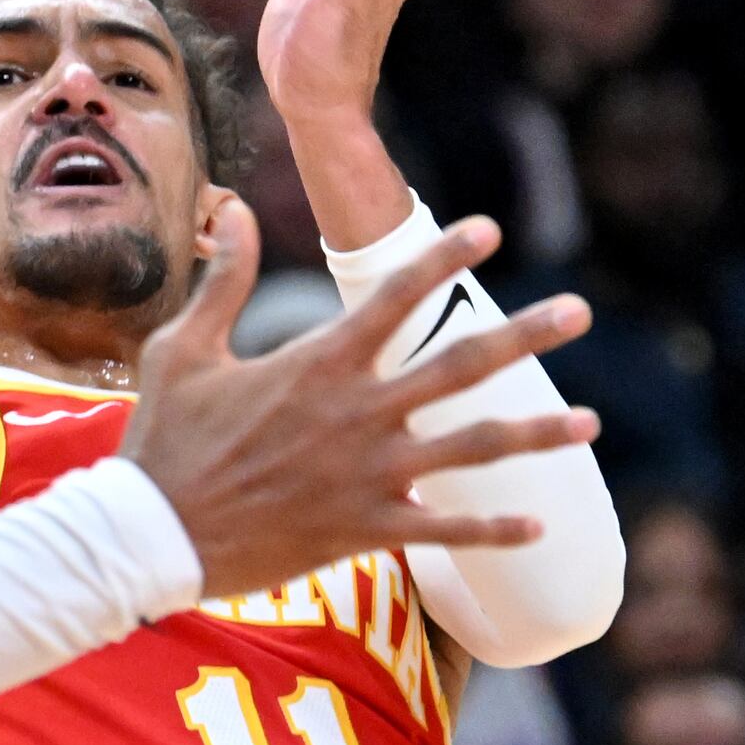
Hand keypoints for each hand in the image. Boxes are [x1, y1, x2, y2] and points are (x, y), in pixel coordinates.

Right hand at [123, 203, 594, 593]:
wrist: (152, 536)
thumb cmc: (166, 438)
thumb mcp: (183, 348)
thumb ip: (224, 279)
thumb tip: (232, 208)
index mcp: (318, 362)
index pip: (395, 294)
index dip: (445, 257)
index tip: (492, 229)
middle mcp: (356, 412)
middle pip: (459, 363)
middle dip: (526, 336)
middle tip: (581, 313)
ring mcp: (366, 473)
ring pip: (471, 447)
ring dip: (535, 433)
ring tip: (592, 423)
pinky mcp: (364, 528)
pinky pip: (444, 529)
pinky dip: (493, 528)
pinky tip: (540, 523)